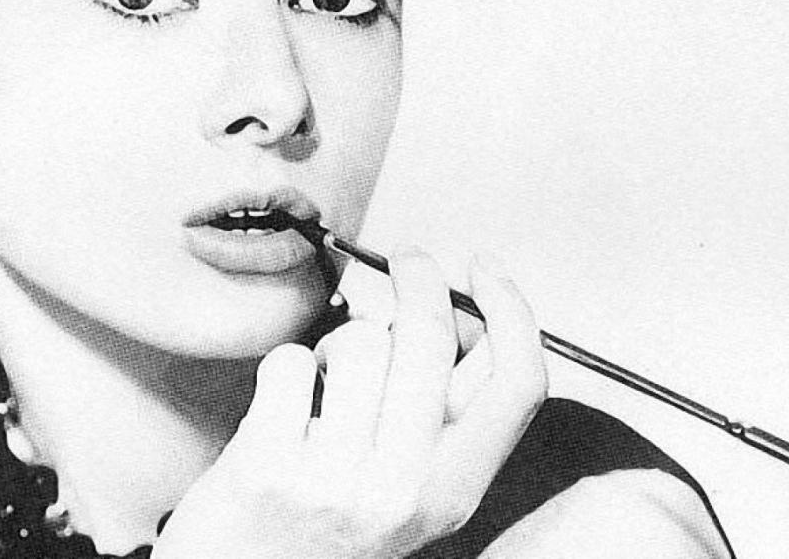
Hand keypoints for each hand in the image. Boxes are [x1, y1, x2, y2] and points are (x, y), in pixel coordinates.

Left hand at [153, 250, 547, 558]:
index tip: (482, 269)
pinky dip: (284, 365)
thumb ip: (443, 416)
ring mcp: (335, 482)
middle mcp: (403, 492)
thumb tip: (459, 310)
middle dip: (420, 275)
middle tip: (406, 259)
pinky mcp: (269, 468)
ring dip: (341, 338)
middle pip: (435, 338)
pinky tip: (281, 404)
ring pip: (363, 340)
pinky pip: (290, 361)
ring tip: (326, 376)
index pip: (519, 383)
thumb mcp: (407, 488)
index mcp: (452, 494)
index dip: (511, 308)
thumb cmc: (321, 529)